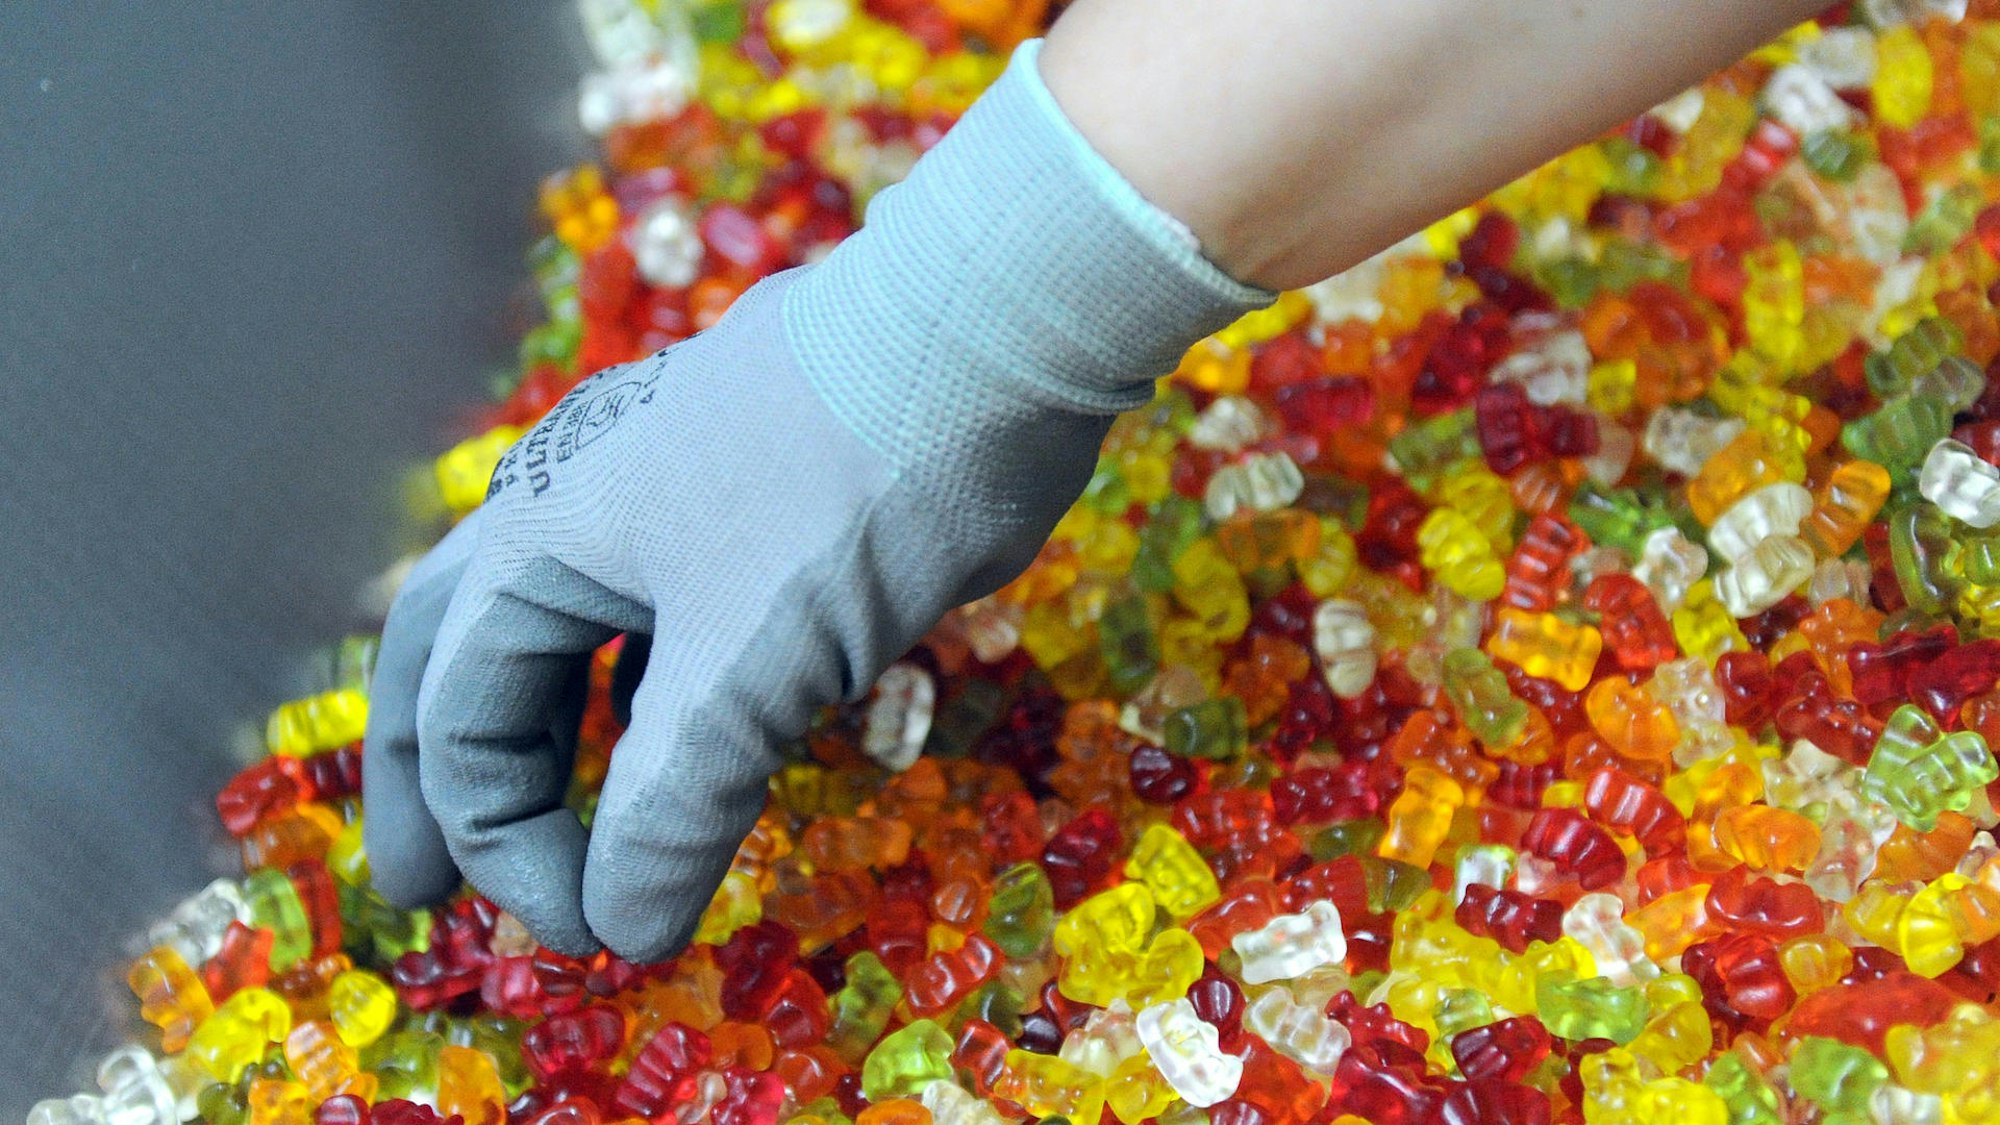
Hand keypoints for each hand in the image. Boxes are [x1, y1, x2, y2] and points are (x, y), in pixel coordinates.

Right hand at [361, 40, 1267, 960]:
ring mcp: (663, 490)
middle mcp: (578, 503)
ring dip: (548, 736)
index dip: (505, 844)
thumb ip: (674, 803)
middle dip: (443, 780)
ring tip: (550, 825)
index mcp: (542, 535)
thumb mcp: (757, 661)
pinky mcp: (749, 499)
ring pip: (566, 630)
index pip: (463, 719)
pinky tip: (680, 741)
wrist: (997, 329)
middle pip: (462, 656)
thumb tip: (621, 931)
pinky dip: (646, 692)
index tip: (588, 935)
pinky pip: (660, 610)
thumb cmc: (861, 487)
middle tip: (423, 890)